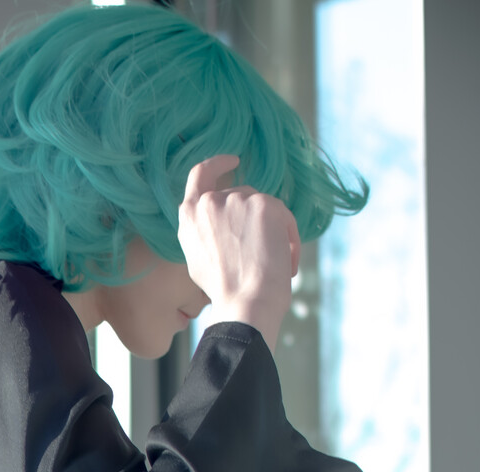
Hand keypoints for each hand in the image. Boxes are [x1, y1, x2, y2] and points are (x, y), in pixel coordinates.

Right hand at [176, 154, 300, 349]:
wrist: (245, 303)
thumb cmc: (224, 291)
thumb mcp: (198, 257)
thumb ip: (206, 230)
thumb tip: (223, 223)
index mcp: (189, 215)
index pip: (200, 175)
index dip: (217, 164)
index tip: (233, 159)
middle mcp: (210, 202)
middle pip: (240, 194)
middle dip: (253, 218)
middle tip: (262, 252)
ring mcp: (238, 199)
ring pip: (264, 206)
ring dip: (273, 231)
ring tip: (274, 265)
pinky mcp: (265, 204)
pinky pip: (284, 216)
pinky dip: (289, 238)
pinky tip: (286, 263)